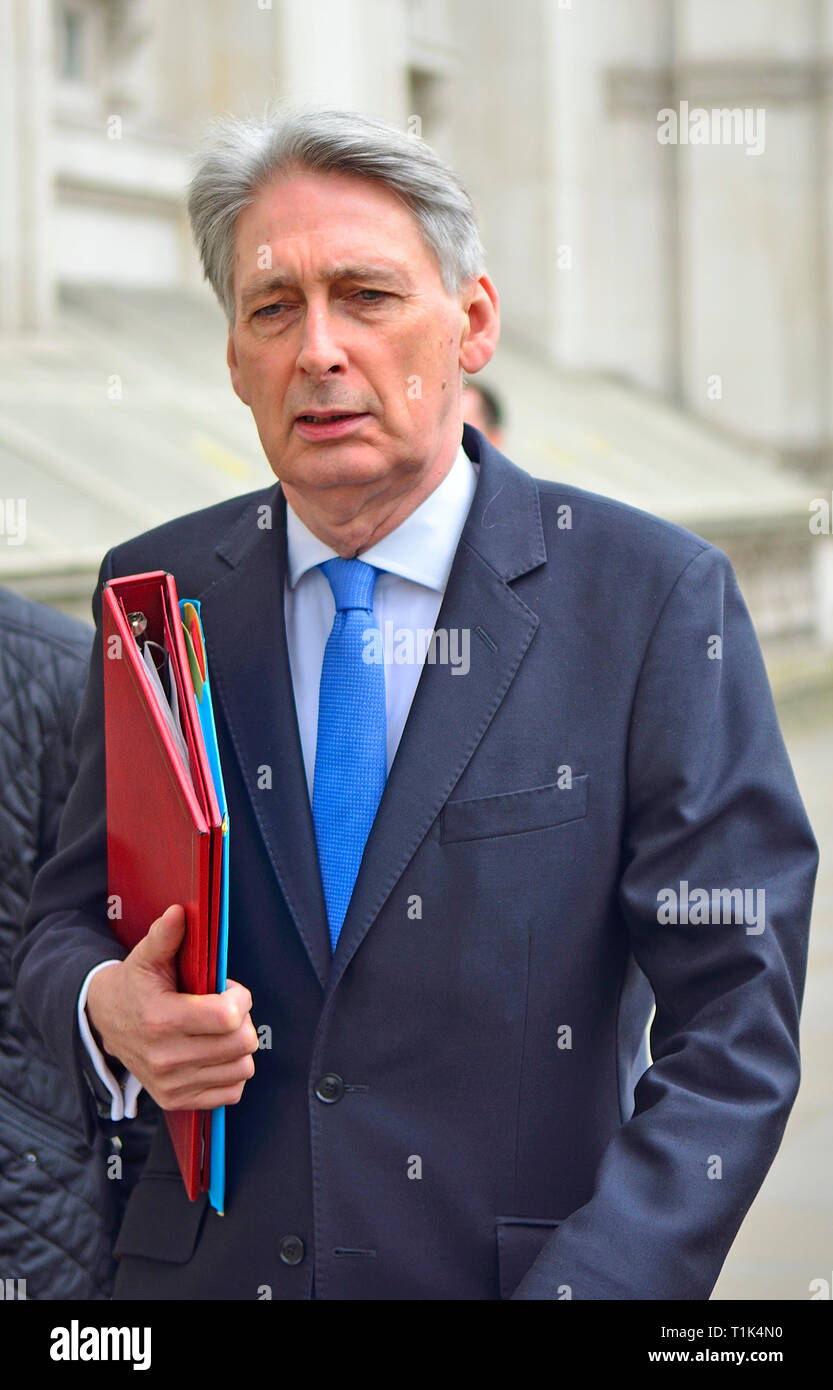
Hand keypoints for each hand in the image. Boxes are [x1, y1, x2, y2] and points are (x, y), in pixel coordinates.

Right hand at [86, 904, 257, 1110]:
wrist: (104, 1023)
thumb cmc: (134, 986)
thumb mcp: (145, 957)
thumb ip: (165, 935)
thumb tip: (179, 912)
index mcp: (161, 1020)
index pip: (228, 1017)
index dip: (240, 998)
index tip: (230, 989)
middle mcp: (165, 1058)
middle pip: (241, 1043)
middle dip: (242, 1020)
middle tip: (225, 1009)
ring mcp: (172, 1084)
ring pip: (242, 1068)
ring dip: (238, 1046)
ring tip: (218, 1030)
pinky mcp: (177, 1101)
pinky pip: (231, 1092)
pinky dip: (230, 1072)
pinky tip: (214, 1053)